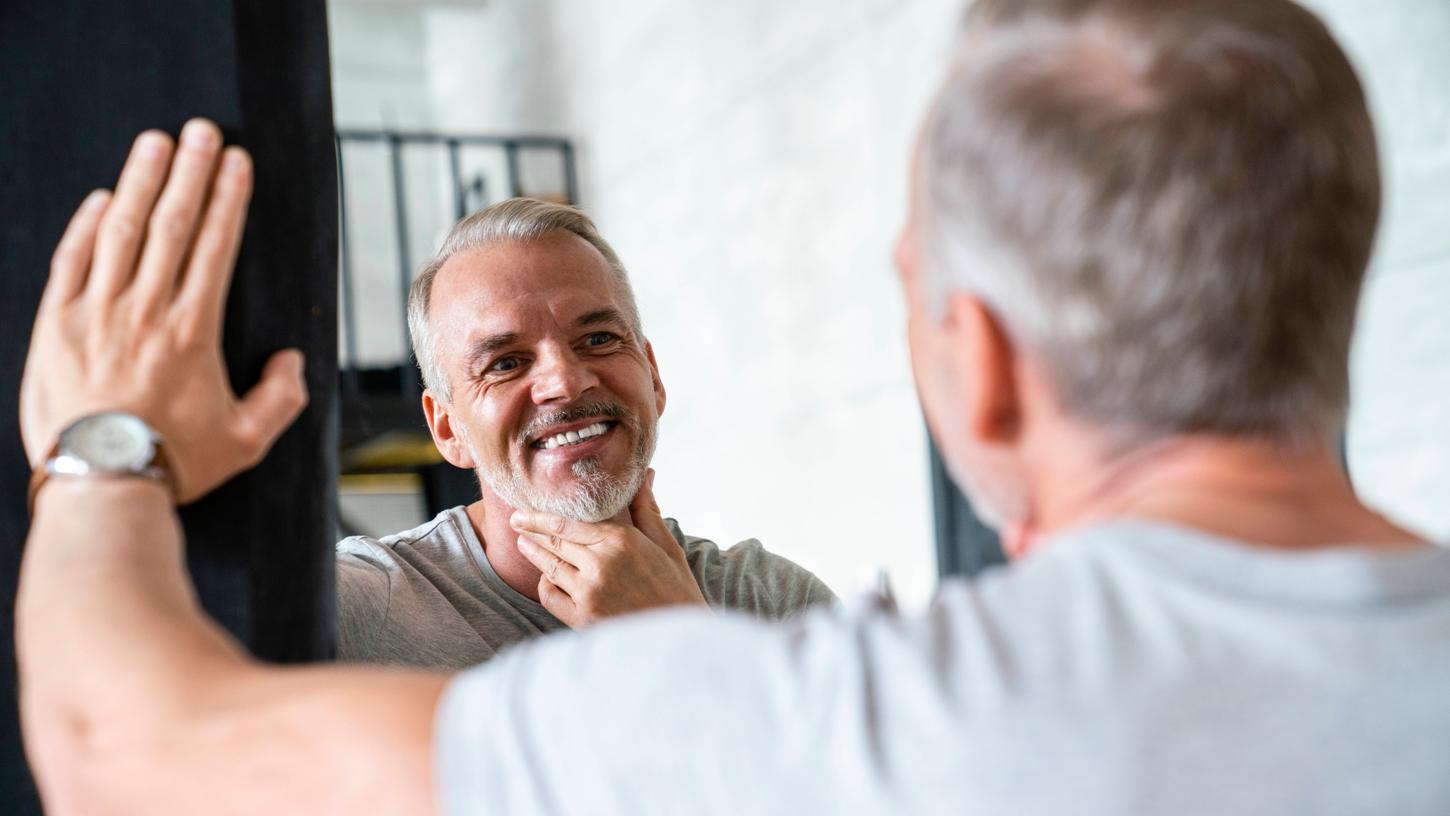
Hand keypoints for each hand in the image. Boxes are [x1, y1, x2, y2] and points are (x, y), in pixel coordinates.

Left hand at [20, 119, 307, 502]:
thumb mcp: (246, 441)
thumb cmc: (176, 464)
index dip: (228, 199)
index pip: (215, 246)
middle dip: (189, 172)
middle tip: (201, 132)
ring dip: (139, 181)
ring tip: (155, 142)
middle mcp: (146, 311)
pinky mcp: (56, 327)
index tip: (237, 162)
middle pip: (171, 224)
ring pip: (121, 231)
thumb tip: (293, 362)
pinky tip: (100, 198)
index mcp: (195, 331)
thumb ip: (279, 399)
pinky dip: (86, 226)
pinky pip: (72, 262)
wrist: (102, 485)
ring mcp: (96, 314)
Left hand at [510, 470, 707, 627]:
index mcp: (622, 541)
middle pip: (555, 541)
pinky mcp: (583, 619)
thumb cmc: (678, 592)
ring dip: (533, 553)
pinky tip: (544, 577)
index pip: (569, 522)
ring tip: (523, 544)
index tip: (525, 510)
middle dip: (531, 530)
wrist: (681, 641)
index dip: (542, 515)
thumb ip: (646, 510)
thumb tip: (645, 475)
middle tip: (516, 521)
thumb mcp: (667, 547)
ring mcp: (589, 593)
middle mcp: (601, 564)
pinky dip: (545, 585)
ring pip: (550, 566)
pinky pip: (551, 596)